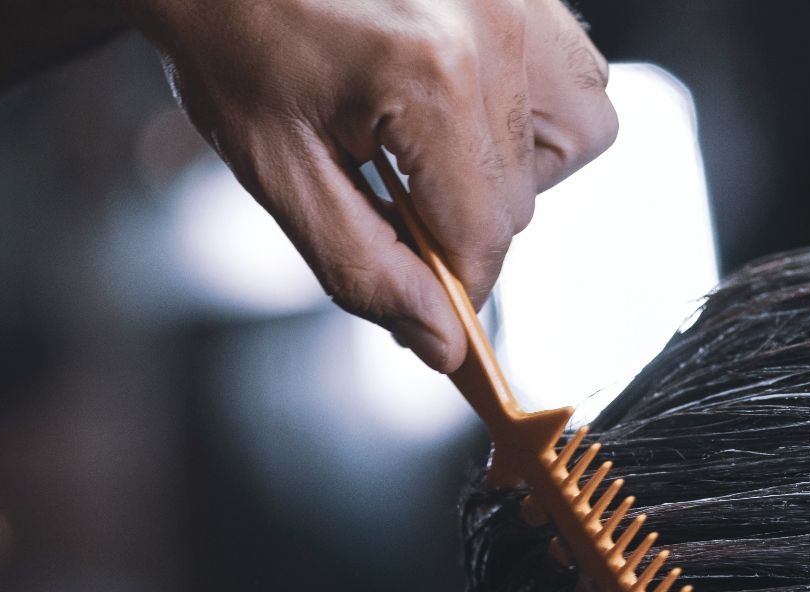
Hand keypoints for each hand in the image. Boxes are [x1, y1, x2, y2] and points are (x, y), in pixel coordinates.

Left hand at [121, 0, 617, 369]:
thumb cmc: (232, 40)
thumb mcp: (278, 171)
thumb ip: (364, 266)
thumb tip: (439, 340)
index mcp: (428, 75)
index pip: (484, 236)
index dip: (454, 285)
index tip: (428, 298)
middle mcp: (491, 29)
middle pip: (524, 200)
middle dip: (463, 220)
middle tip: (391, 191)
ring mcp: (518, 0)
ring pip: (576, 139)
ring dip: (517, 168)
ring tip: (437, 147)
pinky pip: (577, 76)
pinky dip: (537, 110)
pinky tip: (470, 107)